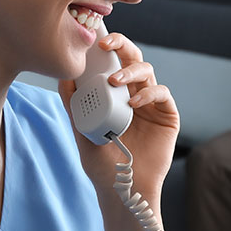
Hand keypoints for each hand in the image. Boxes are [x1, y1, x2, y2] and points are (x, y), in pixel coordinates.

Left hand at [58, 32, 179, 207]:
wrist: (123, 189)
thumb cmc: (102, 164)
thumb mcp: (81, 132)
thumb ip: (74, 106)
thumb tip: (63, 77)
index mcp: (114, 94)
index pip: (111, 63)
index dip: (105, 48)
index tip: (92, 41)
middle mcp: (134, 94)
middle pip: (131, 59)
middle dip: (121, 46)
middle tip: (107, 45)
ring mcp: (151, 104)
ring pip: (147, 71)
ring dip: (131, 71)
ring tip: (115, 82)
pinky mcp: (167, 116)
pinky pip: (162, 93)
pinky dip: (149, 93)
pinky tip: (134, 103)